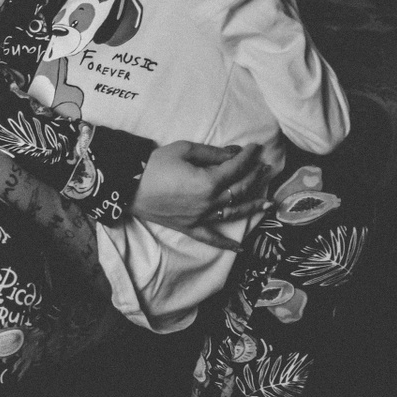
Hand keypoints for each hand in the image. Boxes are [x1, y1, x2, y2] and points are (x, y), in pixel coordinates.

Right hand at [132, 140, 276, 247]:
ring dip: (253, 206)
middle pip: (240, 189)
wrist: (128, 186)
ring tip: (268, 202)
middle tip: (266, 167)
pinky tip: (240, 248)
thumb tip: (233, 154)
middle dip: (255, 176)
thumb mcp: (183, 149)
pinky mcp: (190, 227)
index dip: (249, 156)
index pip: (237, 167)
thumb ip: (211, 153)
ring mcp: (201, 217)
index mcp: (209, 182)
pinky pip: (211, 238)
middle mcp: (210, 202)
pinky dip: (225, 244)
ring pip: (234, 213)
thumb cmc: (154, 165)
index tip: (256, 148)